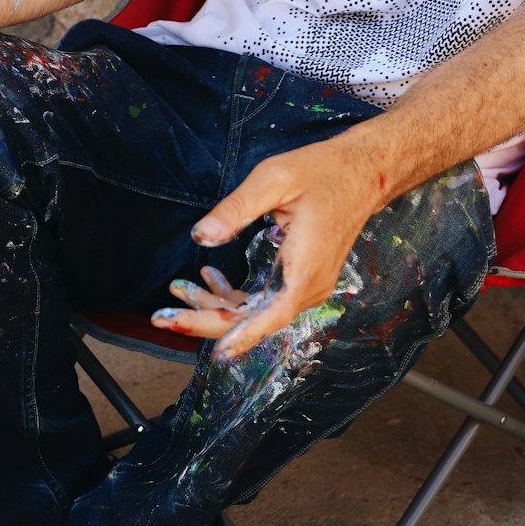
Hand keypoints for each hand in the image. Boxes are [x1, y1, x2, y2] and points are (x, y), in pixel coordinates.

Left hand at [151, 136, 381, 358]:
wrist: (363, 173)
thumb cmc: (320, 171)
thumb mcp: (274, 179)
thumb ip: (235, 209)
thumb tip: (200, 237)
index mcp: (305, 268)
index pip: (271, 315)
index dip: (242, 336)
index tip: (216, 354)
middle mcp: (308, 289)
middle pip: (252, 320)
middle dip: (204, 320)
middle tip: (161, 318)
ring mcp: (305, 290)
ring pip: (253, 313)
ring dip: (213, 306)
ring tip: (176, 291)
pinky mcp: (299, 284)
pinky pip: (261, 301)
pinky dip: (232, 295)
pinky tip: (208, 280)